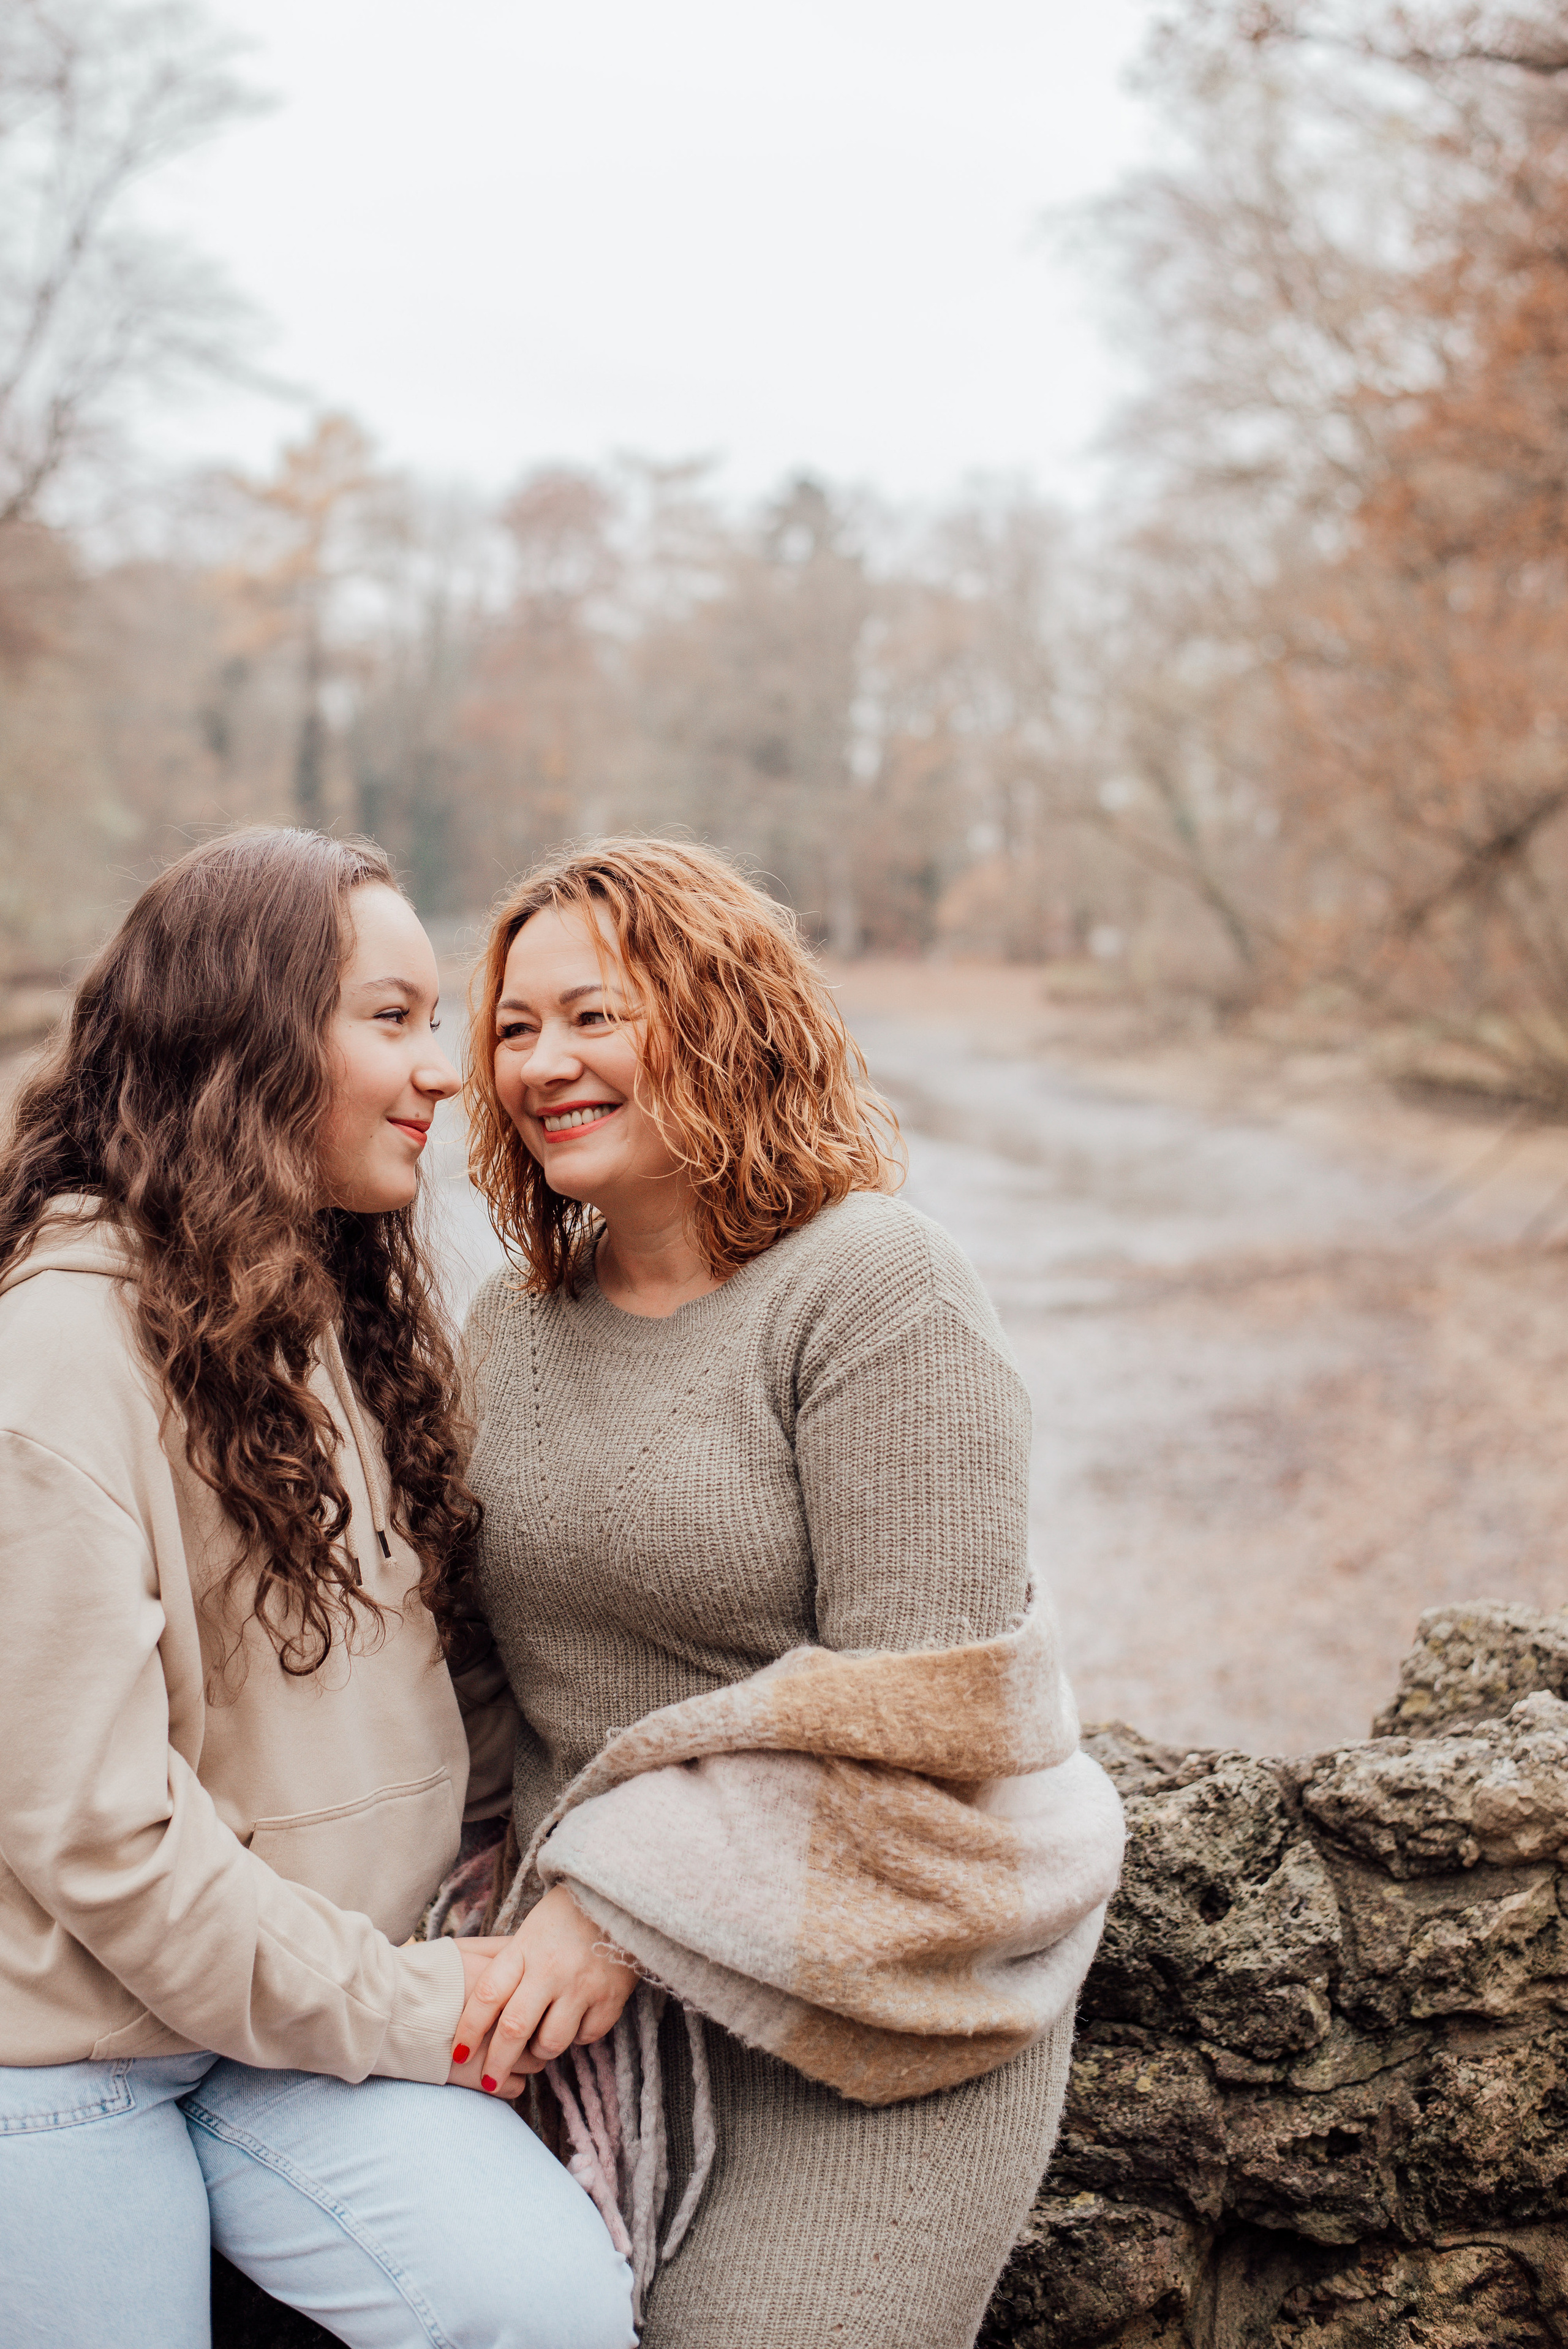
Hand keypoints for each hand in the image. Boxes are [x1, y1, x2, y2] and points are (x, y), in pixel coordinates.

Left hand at [446, 1887, 638, 2098]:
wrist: (620, 1898)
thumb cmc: (565, 1915)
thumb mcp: (529, 1931)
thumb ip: (507, 1966)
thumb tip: (477, 2007)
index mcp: (524, 1948)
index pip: (487, 1996)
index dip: (469, 2030)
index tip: (459, 2052)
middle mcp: (551, 1969)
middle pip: (514, 2029)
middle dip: (497, 2063)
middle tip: (489, 2081)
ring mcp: (583, 1986)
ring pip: (550, 2043)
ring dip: (539, 2051)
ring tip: (538, 2041)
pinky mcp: (611, 1999)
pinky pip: (586, 2037)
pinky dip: (577, 2036)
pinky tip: (575, 2020)